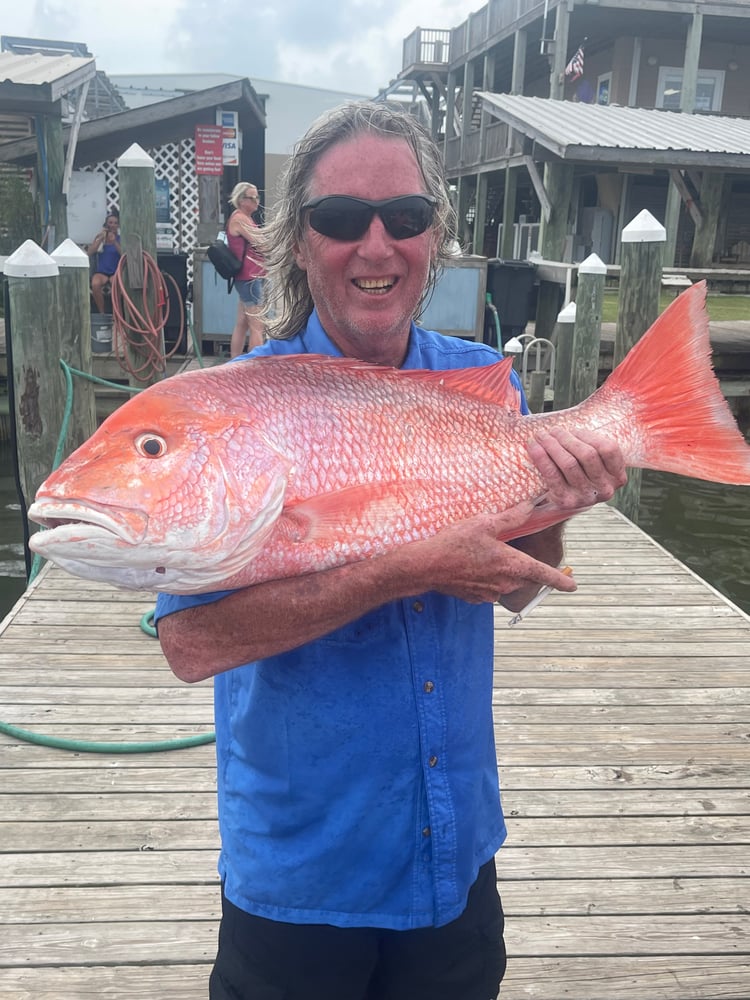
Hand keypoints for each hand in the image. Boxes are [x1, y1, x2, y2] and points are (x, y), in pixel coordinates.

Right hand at [401, 500, 576, 604]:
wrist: (425, 566)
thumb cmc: (454, 543)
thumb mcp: (484, 524)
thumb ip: (510, 518)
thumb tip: (530, 507)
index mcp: (512, 565)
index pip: (544, 575)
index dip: (560, 580)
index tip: (572, 586)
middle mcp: (505, 583)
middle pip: (524, 577)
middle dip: (521, 565)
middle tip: (506, 549)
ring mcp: (490, 593)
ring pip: (506, 582)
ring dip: (501, 571)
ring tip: (483, 555)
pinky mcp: (475, 598)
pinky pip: (488, 588)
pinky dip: (485, 578)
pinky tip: (470, 565)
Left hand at [526, 427, 626, 510]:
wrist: (567, 501)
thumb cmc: (581, 474)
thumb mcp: (595, 462)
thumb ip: (592, 444)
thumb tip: (574, 417)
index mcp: (617, 476)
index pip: (608, 449)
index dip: (588, 435)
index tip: (573, 430)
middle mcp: (605, 489)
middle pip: (587, 454)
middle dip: (567, 438)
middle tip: (552, 430)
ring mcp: (586, 497)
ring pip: (569, 463)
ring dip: (552, 445)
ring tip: (542, 436)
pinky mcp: (567, 502)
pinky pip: (552, 475)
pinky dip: (541, 457)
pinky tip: (534, 446)